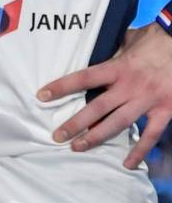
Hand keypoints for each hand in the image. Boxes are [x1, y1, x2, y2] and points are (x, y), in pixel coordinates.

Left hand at [39, 24, 171, 167]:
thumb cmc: (157, 41)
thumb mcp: (131, 39)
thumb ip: (113, 47)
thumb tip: (95, 44)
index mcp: (118, 67)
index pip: (83, 78)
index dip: (62, 87)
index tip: (42, 96)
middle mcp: (130, 86)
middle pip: (97, 107)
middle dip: (75, 123)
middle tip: (57, 136)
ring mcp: (148, 100)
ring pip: (118, 123)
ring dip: (97, 136)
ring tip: (78, 147)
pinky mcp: (166, 110)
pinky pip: (151, 134)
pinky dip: (140, 150)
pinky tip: (127, 164)